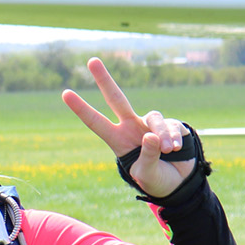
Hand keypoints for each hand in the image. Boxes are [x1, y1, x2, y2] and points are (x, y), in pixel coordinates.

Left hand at [63, 58, 194, 198]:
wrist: (179, 184)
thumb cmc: (156, 180)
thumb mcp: (146, 174)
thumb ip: (147, 156)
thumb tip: (150, 135)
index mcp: (117, 139)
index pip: (96, 122)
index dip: (81, 108)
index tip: (65, 93)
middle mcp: (131, 127)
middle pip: (116, 98)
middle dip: (104, 79)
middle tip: (91, 60)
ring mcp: (151, 124)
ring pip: (154, 118)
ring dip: (162, 133)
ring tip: (168, 150)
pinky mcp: (172, 125)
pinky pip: (171, 126)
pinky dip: (174, 137)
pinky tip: (175, 148)